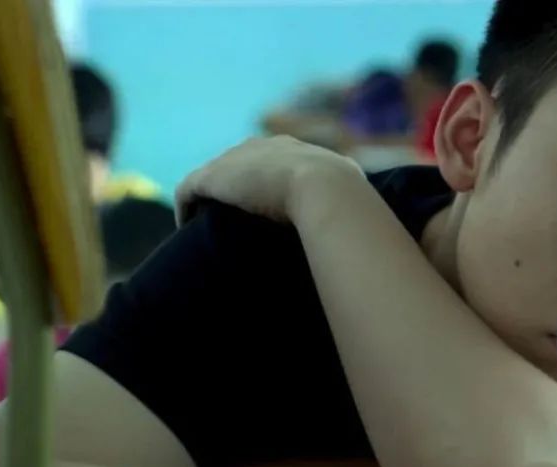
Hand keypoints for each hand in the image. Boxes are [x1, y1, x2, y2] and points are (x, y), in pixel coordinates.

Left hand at [175, 135, 362, 224]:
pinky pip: (189, 190)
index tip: (260, 208)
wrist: (325, 189)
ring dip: (206, 199)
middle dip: (232, 187)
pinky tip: (185, 229)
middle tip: (229, 220)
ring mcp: (236, 160)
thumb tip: (371, 222)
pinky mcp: (213, 177)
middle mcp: (261, 147)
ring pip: (212, 177)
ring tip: (202, 227)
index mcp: (293, 150)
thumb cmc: (344, 197)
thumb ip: (352, 201)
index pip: (269, 161)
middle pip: (237, 164)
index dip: (262, 183)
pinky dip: (186, 207)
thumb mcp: (352, 194)